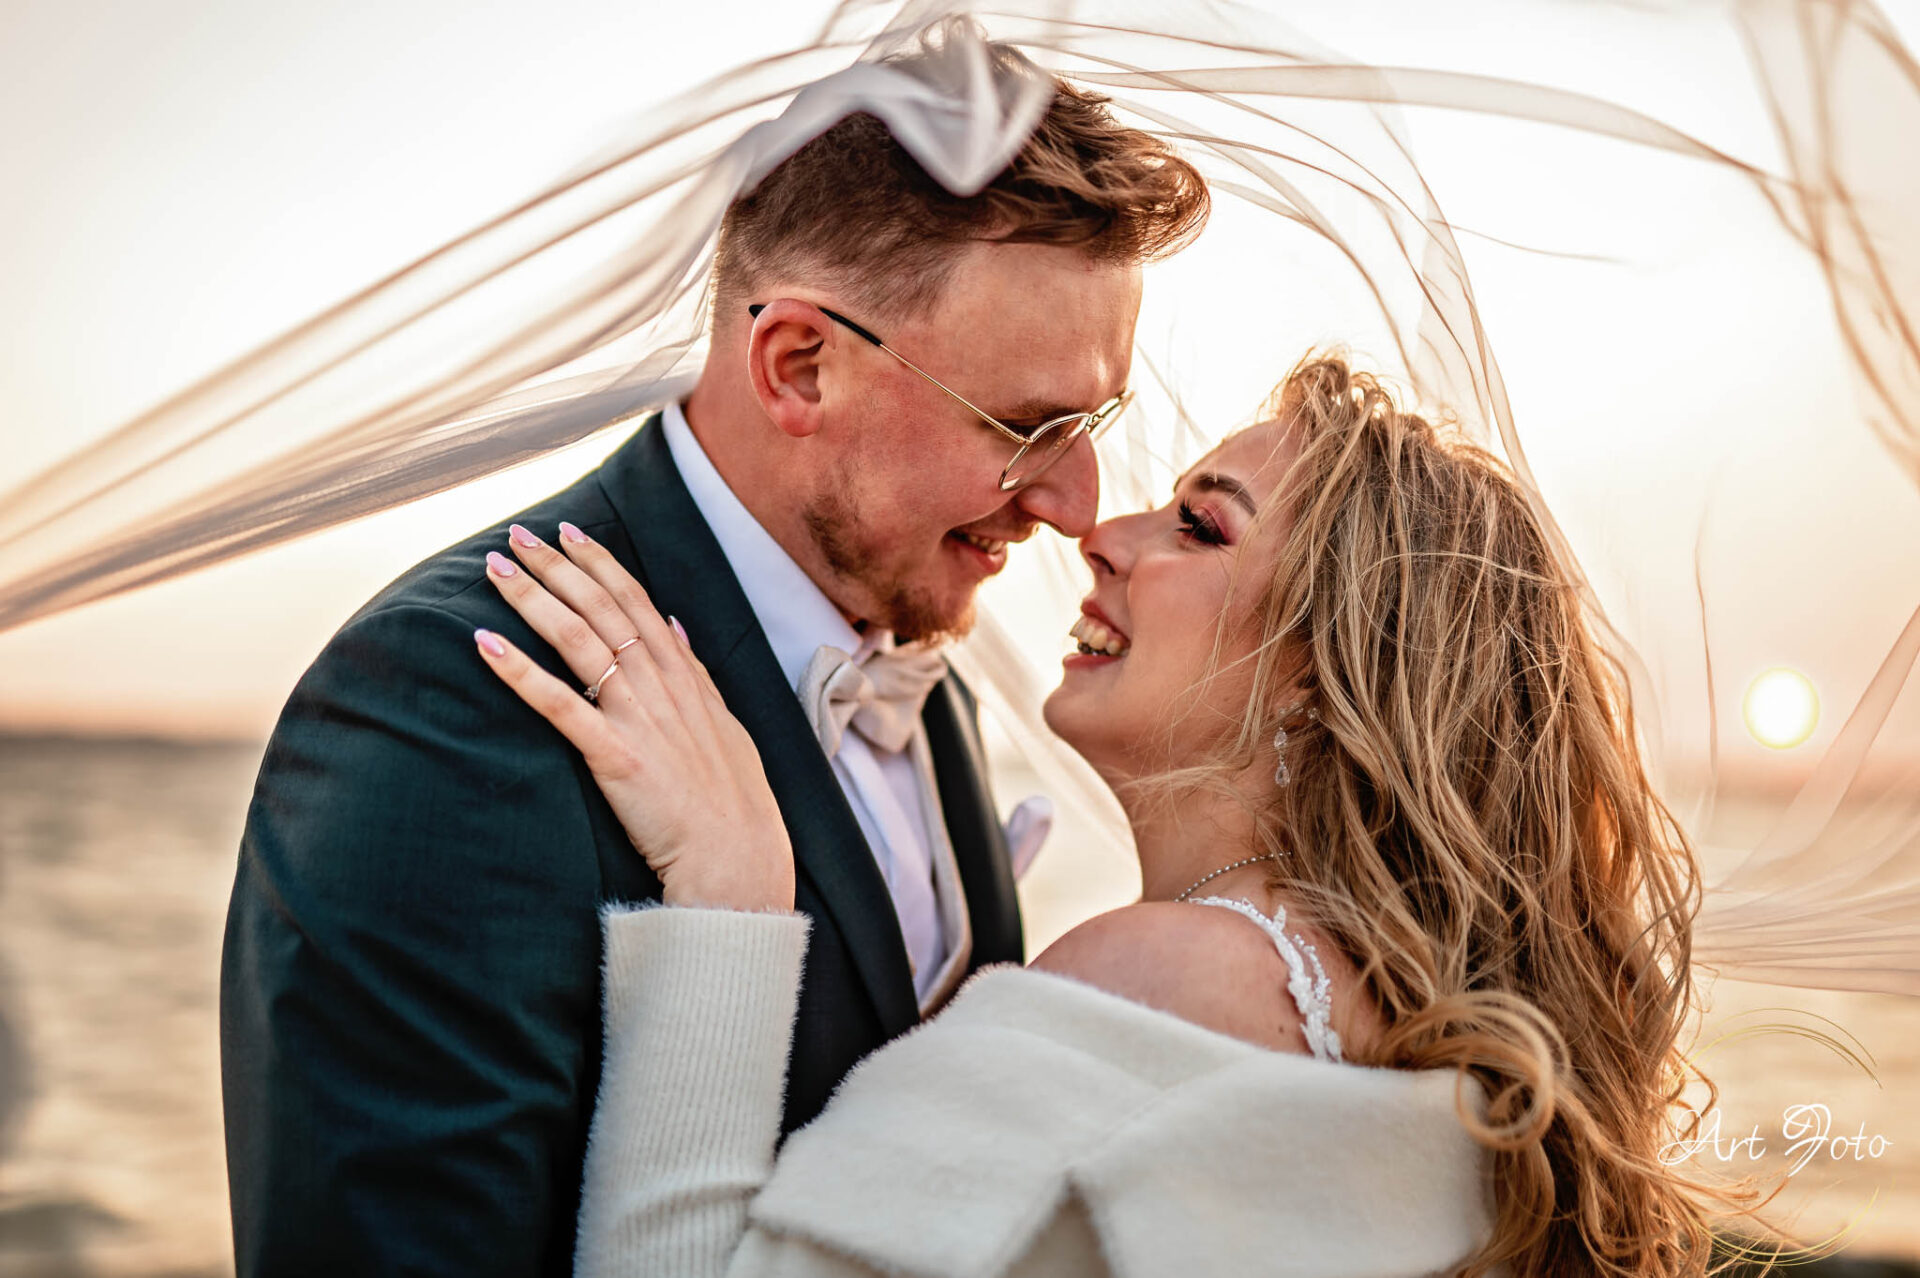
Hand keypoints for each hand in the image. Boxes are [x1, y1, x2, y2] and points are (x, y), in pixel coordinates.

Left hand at [472, 520, 794, 911]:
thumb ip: (697, 674)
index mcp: (686, 678)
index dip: (600, 564)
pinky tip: (485, 645)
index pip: (637, 602)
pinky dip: (520, 671)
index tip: (570, 534)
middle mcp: (661, 687)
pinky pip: (559, 705)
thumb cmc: (733, 805)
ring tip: (496, 570)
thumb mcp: (725, 726)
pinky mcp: (616, 757)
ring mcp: (639, 719)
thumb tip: (676, 624)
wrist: (739, 863)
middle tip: (518, 535)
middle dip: (557, 567)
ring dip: (533, 599)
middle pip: (601, 609)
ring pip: (578, 641)